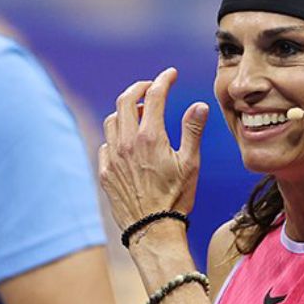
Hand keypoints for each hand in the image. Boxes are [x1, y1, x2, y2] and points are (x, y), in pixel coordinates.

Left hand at [98, 67, 208, 230]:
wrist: (152, 229)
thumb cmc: (176, 198)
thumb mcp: (190, 164)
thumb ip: (193, 131)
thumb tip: (199, 105)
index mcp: (150, 137)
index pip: (154, 95)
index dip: (163, 80)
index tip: (170, 74)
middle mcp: (126, 143)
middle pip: (126, 100)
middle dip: (140, 88)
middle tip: (152, 87)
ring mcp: (112, 157)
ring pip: (112, 120)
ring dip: (126, 111)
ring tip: (141, 114)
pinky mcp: (105, 172)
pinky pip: (105, 144)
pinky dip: (116, 135)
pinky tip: (126, 141)